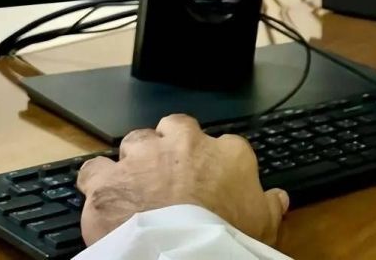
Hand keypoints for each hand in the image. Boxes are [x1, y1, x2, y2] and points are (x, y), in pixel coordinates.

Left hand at [76, 114, 288, 246]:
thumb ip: (269, 206)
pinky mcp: (108, 179)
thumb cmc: (226, 238)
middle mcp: (184, 144)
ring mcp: (143, 157)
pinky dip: (98, 181)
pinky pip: (96, 169)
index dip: (215, 163)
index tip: (212, 181)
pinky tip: (103, 195)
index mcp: (228, 153)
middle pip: (176, 129)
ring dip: (135, 160)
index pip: (225, 144)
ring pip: (135, 142)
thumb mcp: (263, 226)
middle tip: (172, 173)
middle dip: (172, 145)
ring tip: (136, 184)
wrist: (181, 254)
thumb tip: (279, 198)